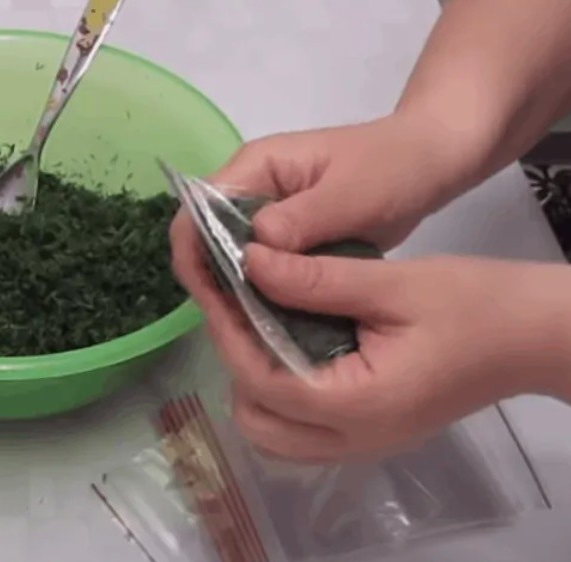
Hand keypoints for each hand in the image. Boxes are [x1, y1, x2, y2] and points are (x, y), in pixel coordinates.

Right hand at [170, 112, 484, 313]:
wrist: (432, 161)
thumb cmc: (394, 167)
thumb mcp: (353, 194)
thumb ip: (302, 218)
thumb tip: (253, 248)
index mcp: (255, 167)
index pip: (199, 210)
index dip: (196, 254)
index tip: (215, 299)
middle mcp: (250, 190)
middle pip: (206, 239)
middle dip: (213, 282)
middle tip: (236, 328)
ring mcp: (267, 216)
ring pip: (231, 260)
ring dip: (237, 294)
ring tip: (254, 332)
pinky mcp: (288, 240)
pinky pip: (261, 270)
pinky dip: (263, 295)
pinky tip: (276, 323)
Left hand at [205, 244, 569, 461]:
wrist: (539, 336)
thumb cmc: (476, 304)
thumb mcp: (395, 282)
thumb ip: (318, 279)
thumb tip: (249, 262)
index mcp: (356, 406)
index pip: (261, 379)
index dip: (227, 331)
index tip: (211, 286)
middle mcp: (352, 440)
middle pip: (257, 420)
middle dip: (236, 361)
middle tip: (237, 303)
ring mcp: (362, 444)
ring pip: (274, 434)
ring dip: (255, 382)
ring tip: (260, 320)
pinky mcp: (370, 434)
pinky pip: (302, 430)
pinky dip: (281, 392)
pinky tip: (288, 341)